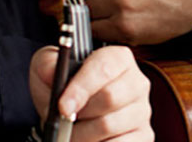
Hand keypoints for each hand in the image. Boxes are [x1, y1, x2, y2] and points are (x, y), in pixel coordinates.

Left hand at [29, 45, 152, 141]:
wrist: (69, 112)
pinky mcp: (143, 134)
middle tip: (63, 121)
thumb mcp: (48, 67)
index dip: (82, 88)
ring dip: (83, 134)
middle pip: (110, 98)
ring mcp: (142, 110)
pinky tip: (90, 140)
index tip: (63, 106)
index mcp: (118, 58)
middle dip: (80, 114)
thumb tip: (52, 74)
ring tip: (71, 132)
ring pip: (110, 125)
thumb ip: (48, 65)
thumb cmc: (63, 87)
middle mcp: (136, 82)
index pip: (103, 68)